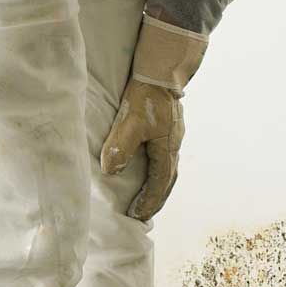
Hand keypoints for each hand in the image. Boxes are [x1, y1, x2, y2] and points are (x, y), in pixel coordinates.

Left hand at [100, 15, 207, 220]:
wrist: (161, 71)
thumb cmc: (146, 97)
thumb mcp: (129, 123)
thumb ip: (120, 147)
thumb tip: (111, 171)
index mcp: (167, 149)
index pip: (159, 183)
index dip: (149, 200)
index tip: (138, 215)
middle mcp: (174, 145)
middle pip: (168, 180)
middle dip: (156, 198)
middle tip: (144, 213)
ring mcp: (173, 136)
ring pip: (168, 168)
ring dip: (158, 185)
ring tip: (146, 196)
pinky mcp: (169, 127)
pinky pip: (165, 156)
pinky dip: (158, 170)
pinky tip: (148, 167)